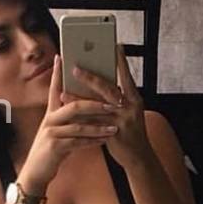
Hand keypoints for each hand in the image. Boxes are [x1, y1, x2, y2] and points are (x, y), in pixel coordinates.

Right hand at [18, 56, 119, 194]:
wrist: (35, 171)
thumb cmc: (51, 149)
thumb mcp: (57, 129)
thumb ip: (69, 117)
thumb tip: (86, 105)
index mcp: (51, 112)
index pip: (55, 88)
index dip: (59, 73)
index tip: (63, 57)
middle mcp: (50, 119)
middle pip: (74, 105)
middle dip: (95, 103)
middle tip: (114, 104)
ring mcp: (51, 133)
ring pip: (78, 125)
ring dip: (98, 126)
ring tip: (114, 126)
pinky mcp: (55, 147)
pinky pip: (77, 142)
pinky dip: (92, 142)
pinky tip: (104, 141)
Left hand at [63, 43, 149, 169]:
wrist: (139, 158)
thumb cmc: (130, 133)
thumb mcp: (128, 113)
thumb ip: (117, 100)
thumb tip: (99, 84)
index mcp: (135, 99)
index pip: (127, 76)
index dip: (121, 61)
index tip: (115, 45)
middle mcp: (131, 107)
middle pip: (108, 88)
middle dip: (90, 77)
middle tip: (74, 68)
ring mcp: (124, 120)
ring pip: (98, 105)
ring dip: (79, 98)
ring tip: (63, 91)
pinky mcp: (115, 133)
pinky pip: (94, 123)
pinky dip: (79, 117)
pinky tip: (68, 114)